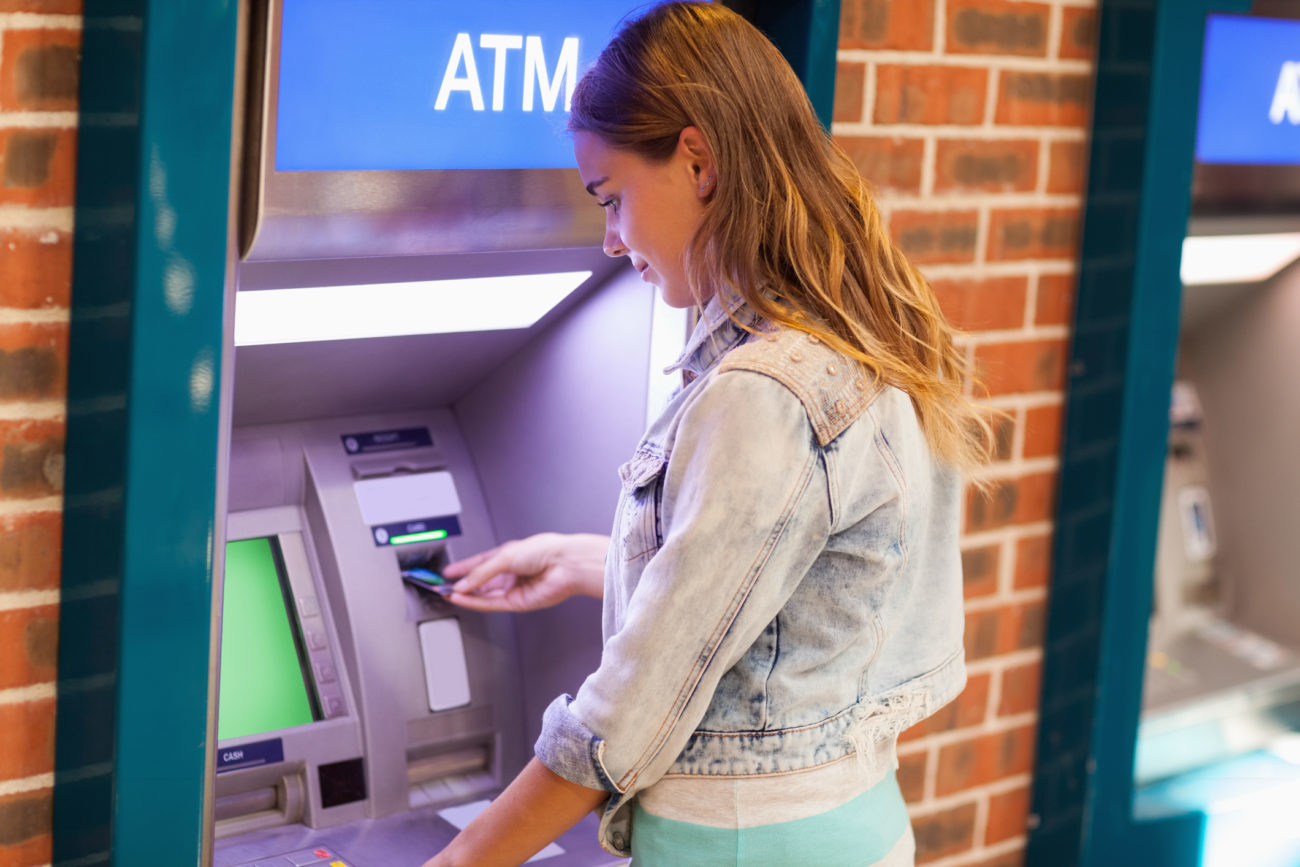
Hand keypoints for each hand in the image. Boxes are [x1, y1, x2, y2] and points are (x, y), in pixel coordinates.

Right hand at [442, 533, 608, 611]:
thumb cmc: (544, 551)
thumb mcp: (504, 556)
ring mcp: (514, 588)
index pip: (481, 563)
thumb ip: (481, 572)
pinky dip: (476, 602)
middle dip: (463, 584)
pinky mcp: (518, 602)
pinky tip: (463, 598)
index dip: (464, 568)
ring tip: (449, 594)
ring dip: (466, 595)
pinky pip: (492, 604)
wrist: (565, 564)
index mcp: (509, 556)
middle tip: (444, 586)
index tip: (448, 573)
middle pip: (481, 581)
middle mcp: (511, 573)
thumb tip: (464, 584)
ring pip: (484, 594)